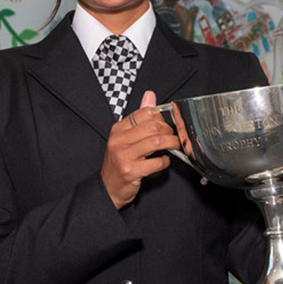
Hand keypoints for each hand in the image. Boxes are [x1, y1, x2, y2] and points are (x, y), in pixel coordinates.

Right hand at [101, 90, 180, 209]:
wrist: (108, 188)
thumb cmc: (119, 162)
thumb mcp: (125, 137)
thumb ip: (139, 116)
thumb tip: (150, 95)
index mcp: (118, 129)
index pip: (145, 113)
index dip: (161, 117)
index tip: (166, 124)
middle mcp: (119, 140)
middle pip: (153, 126)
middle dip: (169, 131)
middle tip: (173, 137)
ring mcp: (124, 156)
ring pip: (156, 142)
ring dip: (171, 144)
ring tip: (174, 146)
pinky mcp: (131, 171)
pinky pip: (156, 162)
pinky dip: (165, 161)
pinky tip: (164, 161)